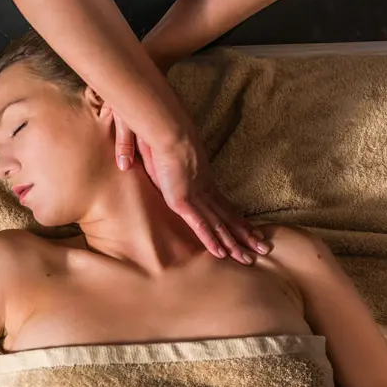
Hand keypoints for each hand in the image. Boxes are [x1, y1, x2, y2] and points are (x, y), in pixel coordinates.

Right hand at [108, 107, 268, 263]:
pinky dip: (209, 239)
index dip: (234, 218)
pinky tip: (220, 254)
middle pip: (226, 216)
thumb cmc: (155, 133)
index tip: (249, 228)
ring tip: (249, 259)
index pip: (220, 203)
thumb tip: (123, 164)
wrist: (162, 127)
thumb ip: (135, 156)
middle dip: (244, 234)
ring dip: (233, 243)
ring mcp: (193, 194)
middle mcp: (201, 187)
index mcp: (198, 177)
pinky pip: (199, 224)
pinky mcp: (182, 200)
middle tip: (263, 249)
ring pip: (217, 225)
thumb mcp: (146, 150)